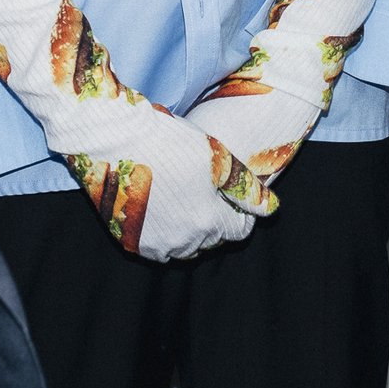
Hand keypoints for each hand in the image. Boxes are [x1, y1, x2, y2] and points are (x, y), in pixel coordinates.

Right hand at [61, 100, 276, 261]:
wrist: (116, 140)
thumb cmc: (171, 143)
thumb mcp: (218, 160)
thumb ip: (247, 189)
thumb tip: (272, 209)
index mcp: (208, 222)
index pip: (238, 231)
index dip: (240, 211)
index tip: (230, 193)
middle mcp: (183, 241)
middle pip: (212, 240)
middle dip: (215, 219)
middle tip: (205, 190)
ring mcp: (153, 244)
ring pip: (185, 246)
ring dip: (190, 229)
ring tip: (184, 197)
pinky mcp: (130, 241)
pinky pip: (158, 247)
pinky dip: (165, 233)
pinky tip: (162, 206)